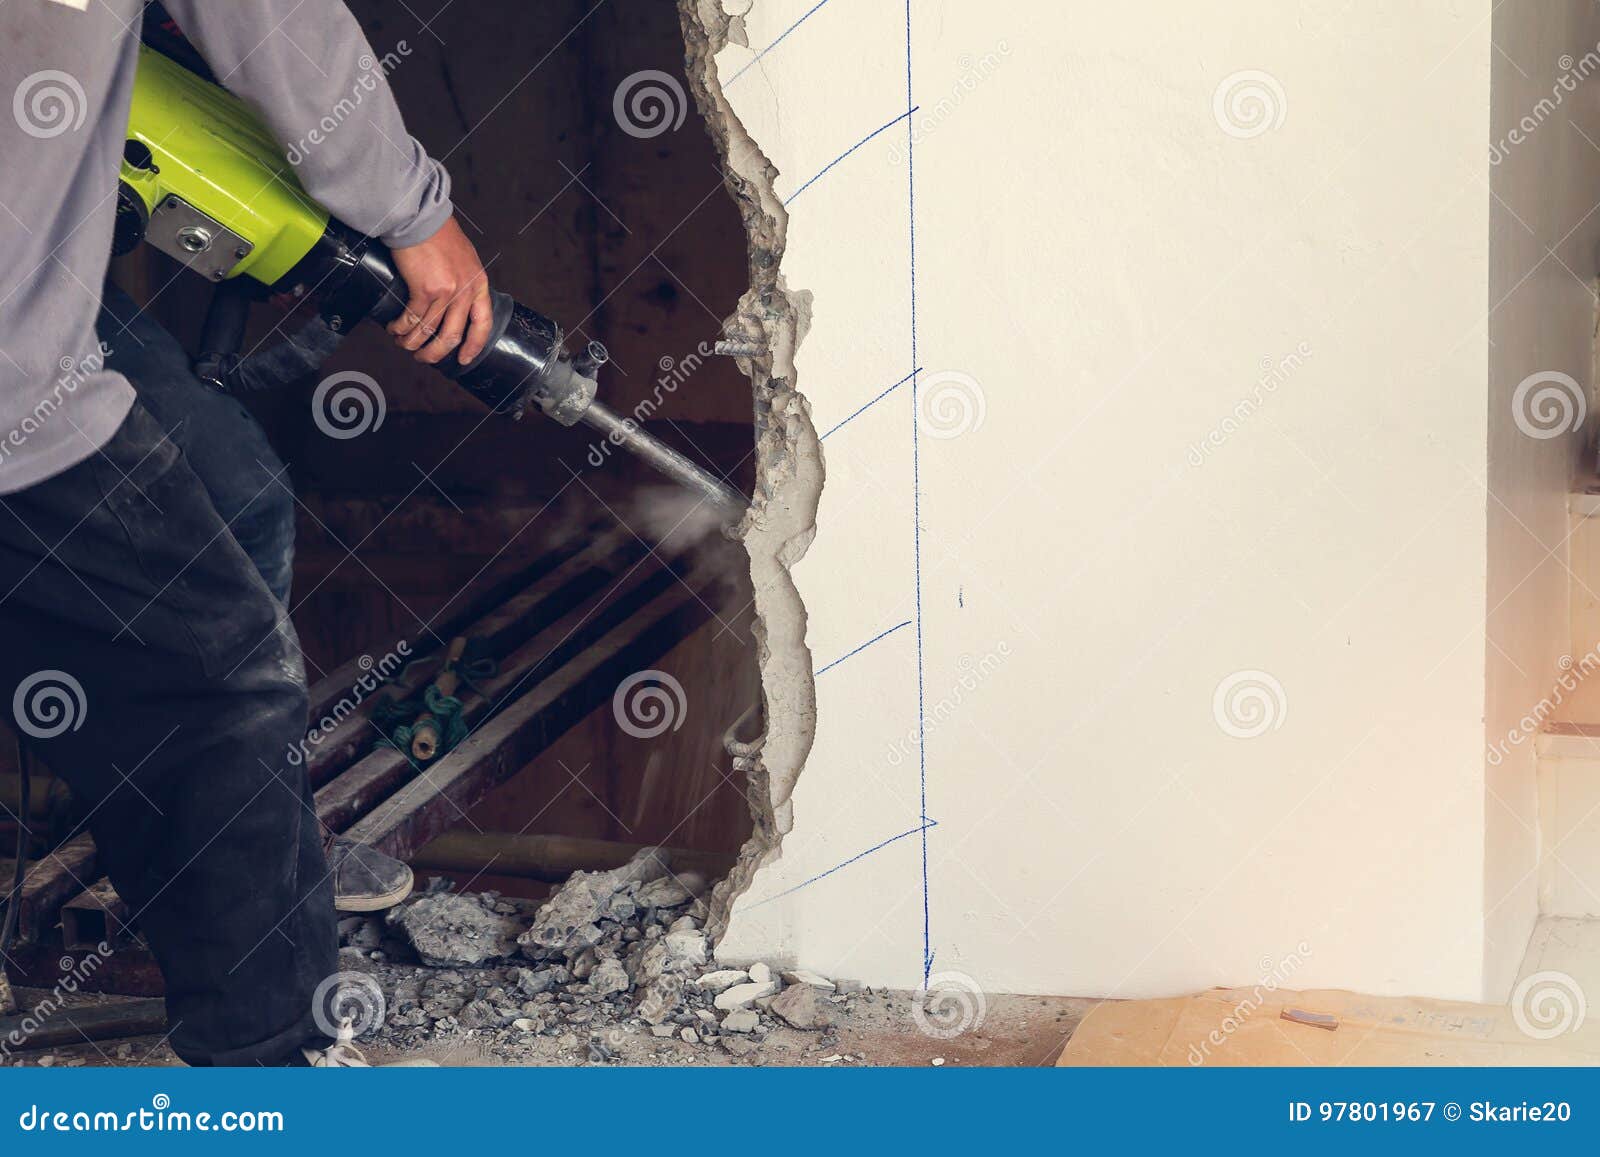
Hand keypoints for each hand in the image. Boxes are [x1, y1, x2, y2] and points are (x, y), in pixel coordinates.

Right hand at [387, 216, 493, 364]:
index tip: (463, 359)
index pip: (482, 323)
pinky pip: (412, 319)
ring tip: (403, 343)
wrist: (421, 218)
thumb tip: (454, 303)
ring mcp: (447, 292)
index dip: (473, 346)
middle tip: (423, 358)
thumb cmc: (438, 233)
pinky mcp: (424, 290)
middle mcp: (466, 291)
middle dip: (435, 353)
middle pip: (452, 335)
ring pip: (429, 330)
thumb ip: (464, 281)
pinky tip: (395, 329)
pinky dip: (401, 328)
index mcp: (479, 284)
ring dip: (412, 342)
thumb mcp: (464, 258)